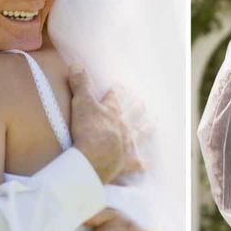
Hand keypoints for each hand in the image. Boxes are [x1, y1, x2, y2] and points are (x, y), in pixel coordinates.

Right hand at [68, 64, 136, 183]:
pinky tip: (146, 166)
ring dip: (145, 131)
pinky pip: (135, 164)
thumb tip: (77, 64)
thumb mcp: (81, 103)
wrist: (94, 158)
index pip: (114, 97)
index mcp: (111, 112)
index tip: (119, 86)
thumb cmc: (88, 129)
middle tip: (143, 103)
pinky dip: (140, 165)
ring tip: (153, 127)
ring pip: (139, 136)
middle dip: (136, 108)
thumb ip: (80, 84)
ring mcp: (125, 145)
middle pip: (131, 115)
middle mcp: (122, 127)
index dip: (116, 91)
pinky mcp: (124, 163)